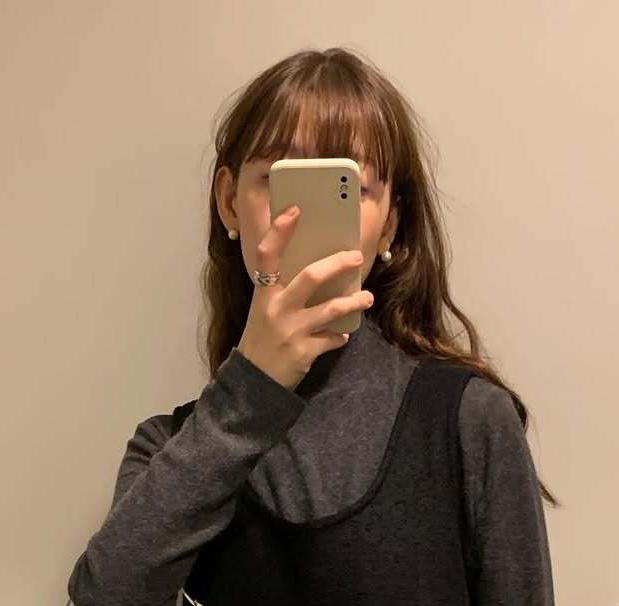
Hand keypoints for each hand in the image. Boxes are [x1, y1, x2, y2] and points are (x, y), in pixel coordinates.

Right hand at [236, 204, 372, 390]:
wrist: (252, 383)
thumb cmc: (260, 342)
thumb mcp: (263, 313)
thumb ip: (282, 293)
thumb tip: (314, 275)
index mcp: (264, 295)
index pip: (268, 255)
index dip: (280, 231)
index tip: (295, 210)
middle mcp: (277, 309)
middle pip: (311, 277)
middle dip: (338, 264)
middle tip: (356, 257)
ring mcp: (291, 331)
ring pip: (331, 309)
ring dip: (353, 301)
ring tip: (367, 297)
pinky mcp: (304, 352)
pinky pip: (331, 340)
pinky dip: (339, 336)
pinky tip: (343, 335)